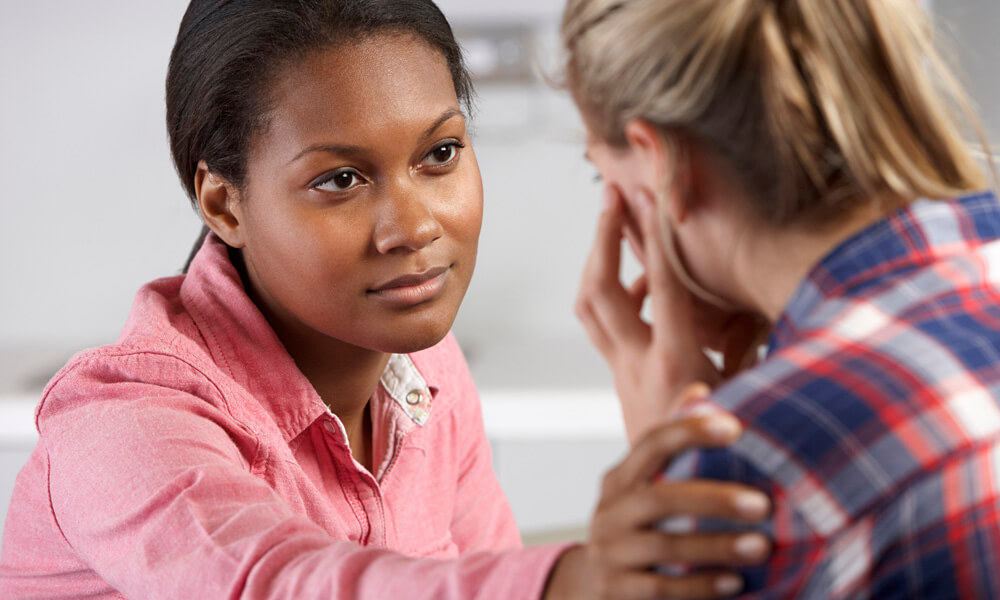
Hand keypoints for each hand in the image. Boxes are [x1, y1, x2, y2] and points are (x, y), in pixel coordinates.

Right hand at [544, 390, 771, 599]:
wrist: (590, 587)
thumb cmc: (634, 528)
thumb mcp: (643, 488)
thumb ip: (672, 449)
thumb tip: (701, 390)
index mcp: (619, 480)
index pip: (650, 444)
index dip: (689, 431)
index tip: (734, 426)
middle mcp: (609, 513)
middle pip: (658, 499)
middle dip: (713, 499)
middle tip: (763, 504)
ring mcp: (610, 554)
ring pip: (663, 547)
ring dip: (716, 545)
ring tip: (761, 546)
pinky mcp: (616, 591)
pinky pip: (661, 590)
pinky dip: (701, 585)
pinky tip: (736, 583)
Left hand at [576, 186, 765, 441]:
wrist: (662, 512)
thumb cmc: (718, 462)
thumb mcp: (752, 406)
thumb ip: (759, 362)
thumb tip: (788, 319)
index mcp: (676, 364)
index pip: (662, 287)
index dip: (653, 238)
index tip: (647, 194)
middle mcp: (637, 364)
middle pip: (600, 290)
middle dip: (603, 238)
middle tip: (609, 193)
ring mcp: (621, 373)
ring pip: (591, 307)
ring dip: (597, 263)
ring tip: (610, 225)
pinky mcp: (619, 380)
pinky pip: (604, 326)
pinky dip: (613, 296)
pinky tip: (639, 287)